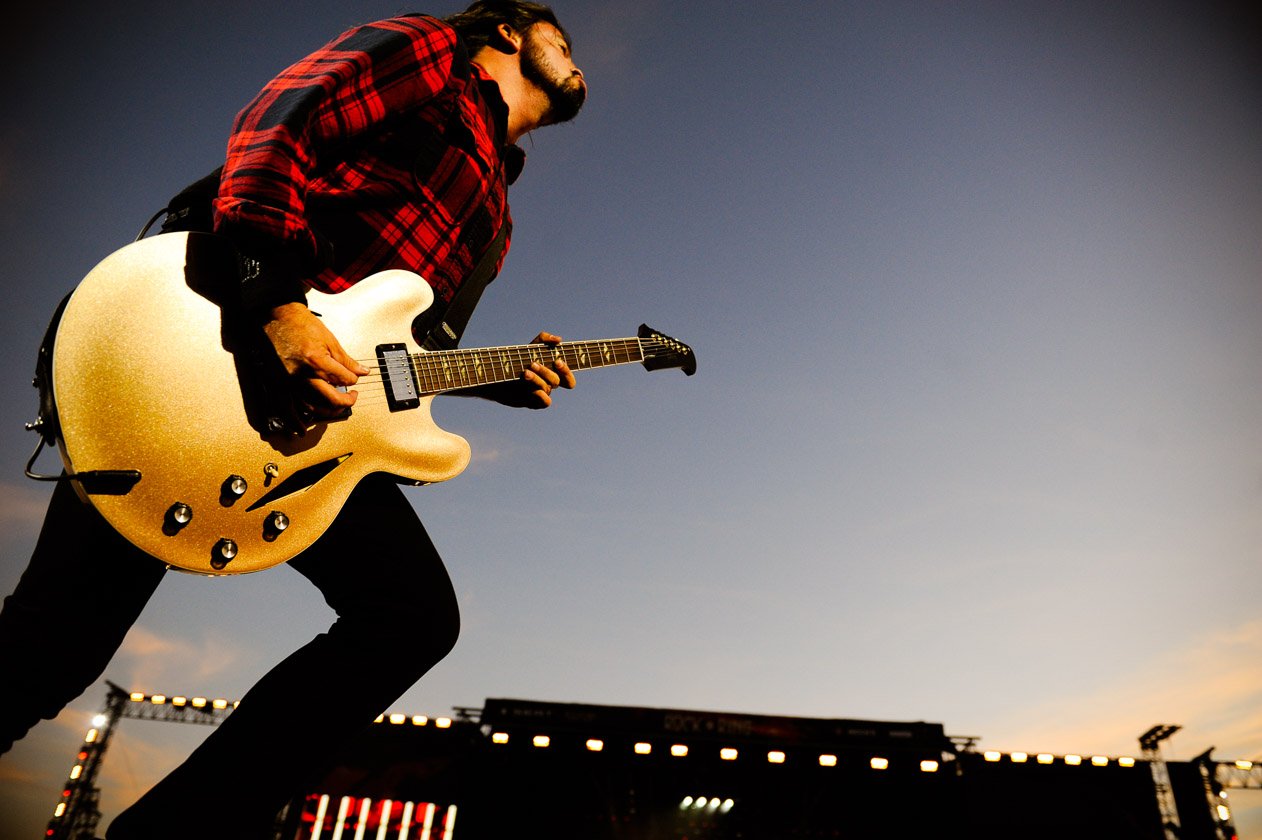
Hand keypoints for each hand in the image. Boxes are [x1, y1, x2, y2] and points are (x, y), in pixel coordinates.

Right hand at [263, 302, 369, 419]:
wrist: (274, 317)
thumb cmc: (299, 323)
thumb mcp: (329, 339)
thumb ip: (346, 360)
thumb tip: (362, 371)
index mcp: (316, 361)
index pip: (344, 380)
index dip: (353, 380)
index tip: (354, 378)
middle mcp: (301, 375)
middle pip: (331, 398)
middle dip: (347, 400)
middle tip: (352, 397)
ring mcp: (288, 381)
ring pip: (311, 407)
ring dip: (327, 412)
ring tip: (337, 410)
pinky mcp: (277, 384)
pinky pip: (286, 408)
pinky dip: (294, 421)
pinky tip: (301, 428)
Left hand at [470, 331, 575, 408]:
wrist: (495, 374)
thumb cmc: (516, 360)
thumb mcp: (529, 347)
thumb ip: (544, 339)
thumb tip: (559, 340)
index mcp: (551, 374)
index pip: (568, 379)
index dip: (566, 372)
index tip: (557, 361)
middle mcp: (548, 385)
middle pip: (556, 381)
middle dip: (545, 371)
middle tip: (532, 363)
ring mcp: (540, 394)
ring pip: (547, 388)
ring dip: (537, 379)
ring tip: (524, 372)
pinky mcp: (532, 402)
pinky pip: (545, 402)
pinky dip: (541, 395)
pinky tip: (532, 390)